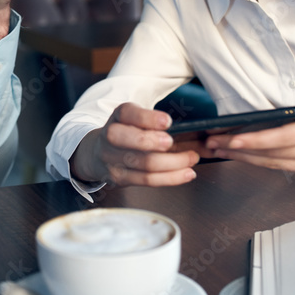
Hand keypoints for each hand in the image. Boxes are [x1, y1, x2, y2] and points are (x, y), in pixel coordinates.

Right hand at [69, 103, 199, 187]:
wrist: (97, 153)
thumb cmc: (126, 133)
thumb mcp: (135, 120)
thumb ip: (157, 123)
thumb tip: (196, 132)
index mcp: (117, 117)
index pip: (127, 113)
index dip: (147, 118)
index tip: (167, 121)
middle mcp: (111, 136)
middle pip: (132, 141)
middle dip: (155, 142)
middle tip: (173, 142)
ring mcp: (113, 160)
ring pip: (145, 164)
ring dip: (173, 163)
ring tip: (192, 159)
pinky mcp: (120, 178)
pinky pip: (148, 180)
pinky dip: (171, 177)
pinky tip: (186, 173)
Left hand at [206, 57, 294, 176]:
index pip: (286, 138)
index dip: (258, 140)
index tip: (234, 139)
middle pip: (274, 154)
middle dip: (241, 149)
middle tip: (213, 142)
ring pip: (274, 164)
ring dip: (244, 157)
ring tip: (218, 148)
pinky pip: (280, 167)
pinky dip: (258, 161)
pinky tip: (239, 154)